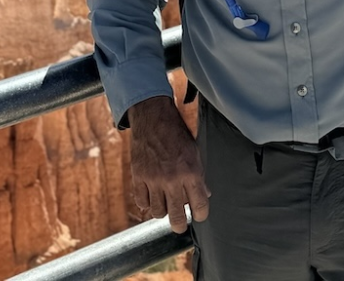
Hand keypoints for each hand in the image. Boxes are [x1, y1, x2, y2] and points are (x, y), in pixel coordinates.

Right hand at [127, 96, 209, 232]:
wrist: (153, 118)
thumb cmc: (176, 134)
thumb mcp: (194, 152)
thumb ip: (199, 176)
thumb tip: (205, 195)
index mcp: (191, 172)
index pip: (199, 206)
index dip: (200, 214)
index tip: (198, 214)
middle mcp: (172, 179)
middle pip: (176, 216)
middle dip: (180, 225)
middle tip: (180, 223)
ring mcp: (154, 179)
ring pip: (157, 212)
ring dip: (162, 211)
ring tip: (165, 204)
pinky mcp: (138, 177)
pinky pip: (142, 202)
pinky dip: (147, 202)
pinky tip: (151, 196)